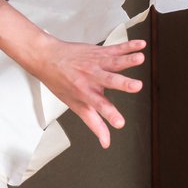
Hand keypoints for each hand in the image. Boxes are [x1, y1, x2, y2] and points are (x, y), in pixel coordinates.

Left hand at [0, 0, 145, 148]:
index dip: (109, 115)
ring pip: (113, 62)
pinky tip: (141, 45)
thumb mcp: (75, 105)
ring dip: (127, 60)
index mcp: (86, 92)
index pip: (99, 106)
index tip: (119, 123)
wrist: (46, 57)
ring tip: (139, 58)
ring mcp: (96, 63)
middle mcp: (91, 77)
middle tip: (136, 86)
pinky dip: (129, 46)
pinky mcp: (99, 52)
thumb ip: (94, 123)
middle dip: (123, 84)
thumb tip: (106, 142)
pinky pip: (116, 48)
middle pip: (109, 81)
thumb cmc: (60, 82)